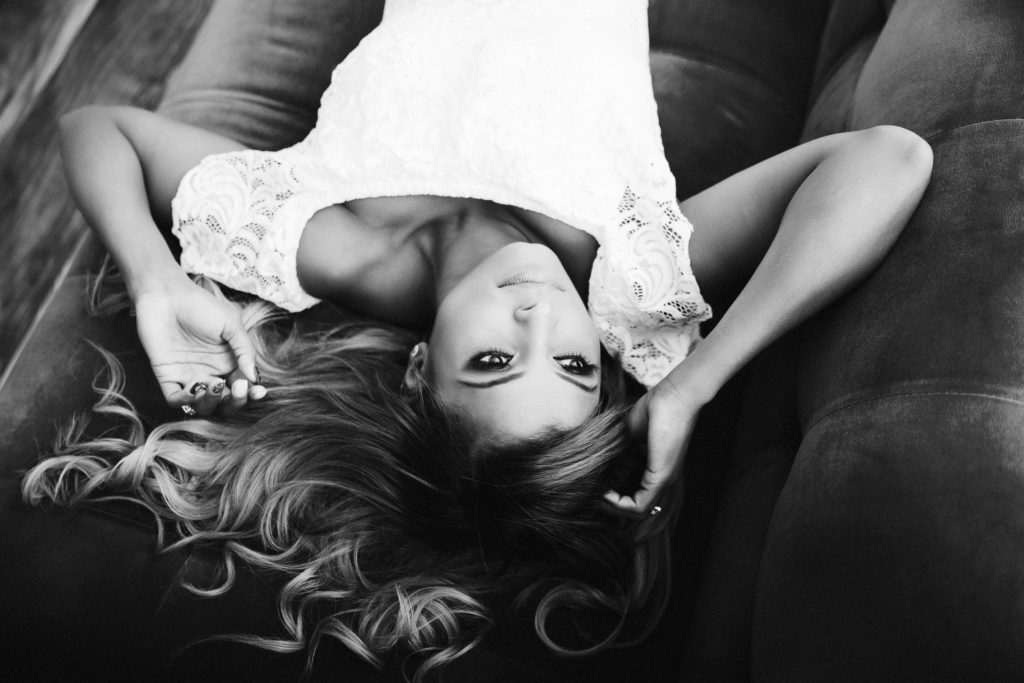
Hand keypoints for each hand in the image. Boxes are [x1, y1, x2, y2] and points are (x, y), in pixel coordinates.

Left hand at [134, 277, 263, 414]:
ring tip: (214, 385)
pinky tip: (195, 388)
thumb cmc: (200, 304)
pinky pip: (177, 400)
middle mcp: (210, 373)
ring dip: (212, 403)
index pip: (243, 386)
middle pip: (226, 401)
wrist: (166, 294)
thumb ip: (244, 350)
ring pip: (203, 405)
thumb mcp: (231, 323)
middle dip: (235, 401)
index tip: (257, 390)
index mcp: (228, 362)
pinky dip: (187, 401)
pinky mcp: (167, 377)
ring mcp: (189, 376)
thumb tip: (253, 377)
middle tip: (238, 387)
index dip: (251, 393)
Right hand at [604, 373, 705, 514]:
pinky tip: (604, 492)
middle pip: (632, 506)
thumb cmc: (653, 409)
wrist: (672, 397)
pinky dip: (618, 504)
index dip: (610, 493)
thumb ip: (615, 451)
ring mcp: (662, 480)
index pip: (631, 492)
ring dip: (612, 507)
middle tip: (591, 493)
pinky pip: (639, 505)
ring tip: (595, 495)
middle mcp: (660, 478)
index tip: (594, 483)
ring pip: (636, 510)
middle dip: (609, 504)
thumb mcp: (626, 434)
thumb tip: (593, 461)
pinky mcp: (661, 477)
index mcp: (653, 468)